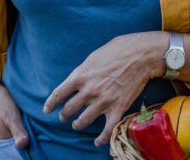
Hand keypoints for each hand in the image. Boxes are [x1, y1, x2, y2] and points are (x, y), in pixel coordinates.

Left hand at [43, 32, 166, 145]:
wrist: (142, 54)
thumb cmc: (119, 49)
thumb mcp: (94, 55)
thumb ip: (83, 70)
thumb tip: (77, 79)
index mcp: (80, 76)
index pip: (58, 94)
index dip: (50, 104)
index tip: (47, 110)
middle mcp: (88, 91)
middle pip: (68, 110)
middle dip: (64, 115)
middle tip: (65, 116)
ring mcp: (103, 101)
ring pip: (82, 122)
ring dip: (78, 124)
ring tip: (77, 124)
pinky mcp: (118, 108)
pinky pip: (106, 130)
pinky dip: (101, 138)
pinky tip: (97, 141)